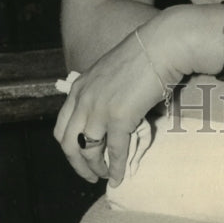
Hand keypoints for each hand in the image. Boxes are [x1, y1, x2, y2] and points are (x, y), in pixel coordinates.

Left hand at [53, 16, 181, 187]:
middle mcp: (84, 99)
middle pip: (68, 144)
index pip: (62, 127)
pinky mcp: (119, 117)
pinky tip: (120, 177)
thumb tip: (110, 112)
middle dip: (77, 165)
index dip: (69, 147)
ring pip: (88, 151)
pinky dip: (117, 168)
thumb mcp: (109, 71)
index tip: (81, 156)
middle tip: (90, 175)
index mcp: (79, 87)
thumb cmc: (143, 54)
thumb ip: (102, 91)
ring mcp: (99, 109)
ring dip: (95, 169)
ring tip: (106, 176)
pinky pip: (115, 151)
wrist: (162, 45)